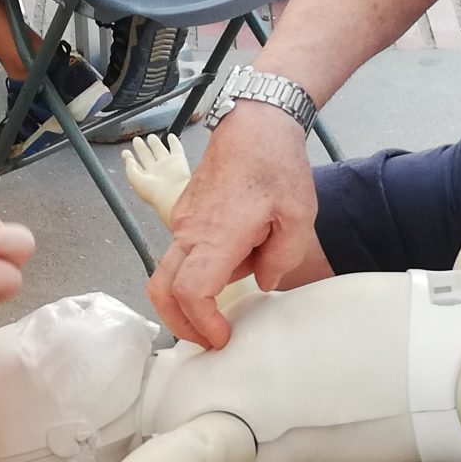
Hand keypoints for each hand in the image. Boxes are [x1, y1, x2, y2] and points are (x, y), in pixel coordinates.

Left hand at [122, 133, 192, 222]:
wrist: (173, 195)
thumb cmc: (155, 193)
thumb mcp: (135, 180)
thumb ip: (130, 168)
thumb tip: (128, 159)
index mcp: (145, 177)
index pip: (135, 165)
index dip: (129, 158)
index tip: (125, 152)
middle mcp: (156, 171)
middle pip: (147, 156)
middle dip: (141, 148)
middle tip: (136, 140)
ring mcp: (168, 165)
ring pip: (160, 150)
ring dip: (155, 143)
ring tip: (151, 137)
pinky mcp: (179, 160)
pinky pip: (176, 148)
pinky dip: (174, 141)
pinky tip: (171, 136)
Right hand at [145, 107, 321, 348]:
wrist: (254, 121)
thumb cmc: (277, 164)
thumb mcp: (299, 216)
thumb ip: (282, 259)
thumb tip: (261, 282)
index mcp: (217, 236)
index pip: (190, 293)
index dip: (201, 324)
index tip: (222, 337)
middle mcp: (189, 231)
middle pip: (161, 290)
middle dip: (178, 324)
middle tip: (207, 340)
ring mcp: (183, 222)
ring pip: (169, 273)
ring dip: (189, 299)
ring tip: (223, 309)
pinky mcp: (185, 214)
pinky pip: (181, 254)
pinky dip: (195, 274)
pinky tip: (230, 270)